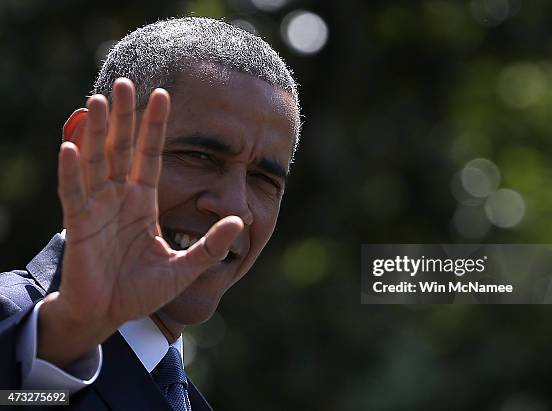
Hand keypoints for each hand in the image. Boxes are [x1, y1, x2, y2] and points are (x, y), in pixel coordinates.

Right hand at [38, 79, 242, 366]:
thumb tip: (239, 221)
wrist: (111, 315)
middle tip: (126, 82)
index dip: (155, 126)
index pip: (151, 155)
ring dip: (97, 132)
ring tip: (100, 100)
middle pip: (122, 149)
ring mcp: (97, 209)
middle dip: (124, 117)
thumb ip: (211, 247)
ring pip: (96, 162)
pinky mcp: (79, 226)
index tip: (163, 94)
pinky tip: (70, 147)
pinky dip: (71, 172)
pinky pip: (73, 194)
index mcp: (143, 202)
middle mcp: (119, 198)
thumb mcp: (184, 269)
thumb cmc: (143, 291)